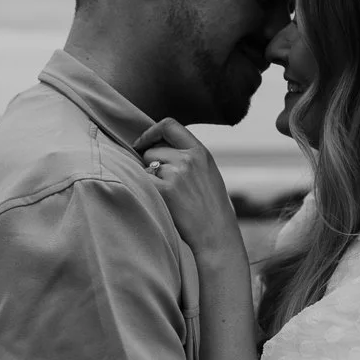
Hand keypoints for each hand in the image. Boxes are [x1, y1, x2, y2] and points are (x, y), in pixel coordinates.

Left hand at [134, 119, 241, 258]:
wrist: (216, 233)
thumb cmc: (211, 208)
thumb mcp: (208, 173)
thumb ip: (188, 157)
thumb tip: (156, 148)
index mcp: (201, 152)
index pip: (169, 125)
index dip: (151, 132)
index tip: (142, 143)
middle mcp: (188, 158)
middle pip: (152, 150)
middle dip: (150, 165)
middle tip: (163, 185)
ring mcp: (177, 173)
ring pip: (146, 167)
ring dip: (149, 180)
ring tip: (168, 197)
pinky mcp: (165, 190)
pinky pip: (143, 181)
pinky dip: (145, 190)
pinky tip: (159, 201)